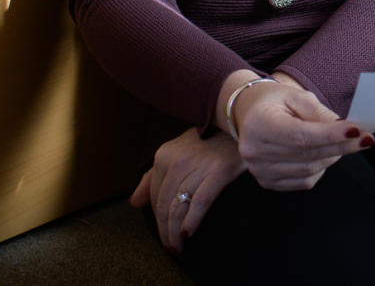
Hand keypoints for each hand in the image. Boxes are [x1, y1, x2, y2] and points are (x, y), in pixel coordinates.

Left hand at [129, 127, 243, 252]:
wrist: (241, 126)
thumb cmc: (208, 142)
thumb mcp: (177, 152)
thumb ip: (152, 176)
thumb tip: (134, 202)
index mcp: (164, 156)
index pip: (154, 196)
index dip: (157, 219)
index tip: (163, 233)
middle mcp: (177, 161)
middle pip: (164, 205)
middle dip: (164, 231)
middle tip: (170, 248)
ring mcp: (197, 166)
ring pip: (178, 208)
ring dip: (175, 232)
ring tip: (178, 247)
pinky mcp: (218, 172)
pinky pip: (199, 203)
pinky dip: (191, 221)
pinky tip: (188, 233)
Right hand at [230, 70, 373, 190]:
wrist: (249, 113)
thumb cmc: (276, 101)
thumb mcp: (297, 97)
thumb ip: (321, 113)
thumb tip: (347, 130)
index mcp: (260, 124)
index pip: (300, 135)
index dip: (330, 135)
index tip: (357, 130)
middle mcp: (255, 151)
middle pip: (307, 154)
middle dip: (341, 146)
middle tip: (365, 137)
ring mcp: (259, 170)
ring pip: (308, 170)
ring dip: (333, 156)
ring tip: (345, 142)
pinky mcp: (267, 182)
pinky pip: (304, 181)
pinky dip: (321, 168)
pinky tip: (326, 153)